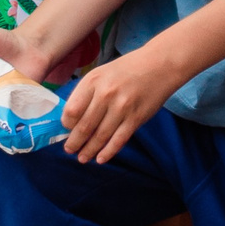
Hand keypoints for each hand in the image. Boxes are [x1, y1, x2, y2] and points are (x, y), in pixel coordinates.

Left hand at [59, 45, 180, 162]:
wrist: (159, 66)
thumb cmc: (126, 69)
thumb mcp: (101, 73)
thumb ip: (87, 92)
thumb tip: (71, 116)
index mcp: (92, 82)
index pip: (72, 110)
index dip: (66, 124)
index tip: (65, 129)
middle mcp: (105, 95)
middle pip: (84, 126)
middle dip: (75, 142)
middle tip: (69, 150)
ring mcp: (121, 108)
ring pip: (101, 136)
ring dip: (89, 150)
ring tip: (82, 158)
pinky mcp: (136, 118)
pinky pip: (119, 140)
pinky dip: (108, 152)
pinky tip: (100, 159)